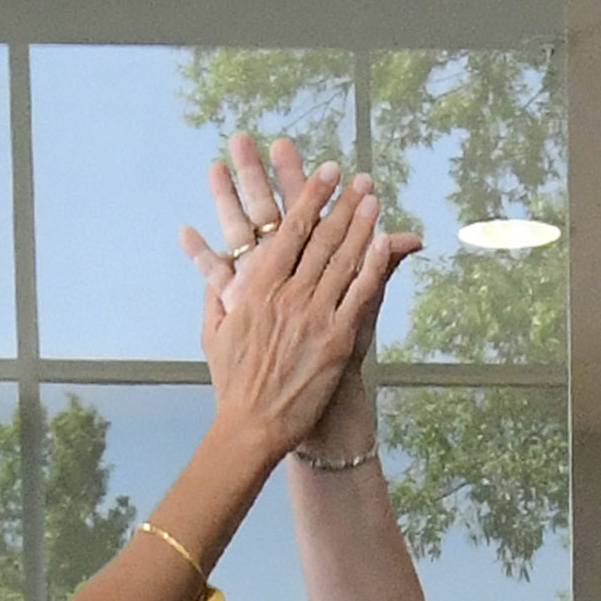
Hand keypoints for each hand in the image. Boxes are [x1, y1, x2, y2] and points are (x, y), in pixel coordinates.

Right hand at [178, 135, 415, 458]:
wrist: (252, 427)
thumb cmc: (232, 382)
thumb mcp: (214, 331)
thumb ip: (216, 295)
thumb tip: (215, 269)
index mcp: (256, 288)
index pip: (289, 231)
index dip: (310, 198)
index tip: (326, 174)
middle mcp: (286, 295)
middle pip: (321, 238)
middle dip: (342, 203)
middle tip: (359, 177)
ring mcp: (313, 316)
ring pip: (343, 260)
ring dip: (361, 225)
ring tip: (374, 198)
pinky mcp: (336, 340)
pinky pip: (359, 295)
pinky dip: (374, 266)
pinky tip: (385, 242)